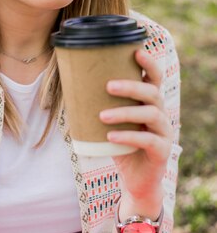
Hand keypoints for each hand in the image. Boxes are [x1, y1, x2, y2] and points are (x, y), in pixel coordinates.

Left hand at [99, 49, 172, 203]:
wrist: (135, 180)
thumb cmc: (119, 146)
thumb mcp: (109, 123)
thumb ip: (99, 105)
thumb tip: (68, 83)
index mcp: (149, 103)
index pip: (154, 78)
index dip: (149, 64)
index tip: (136, 51)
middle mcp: (161, 114)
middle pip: (153, 93)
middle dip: (131, 87)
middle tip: (107, 86)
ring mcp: (164, 132)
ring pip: (151, 115)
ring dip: (125, 113)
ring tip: (102, 115)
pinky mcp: (162, 151)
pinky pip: (148, 140)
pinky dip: (128, 137)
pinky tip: (111, 137)